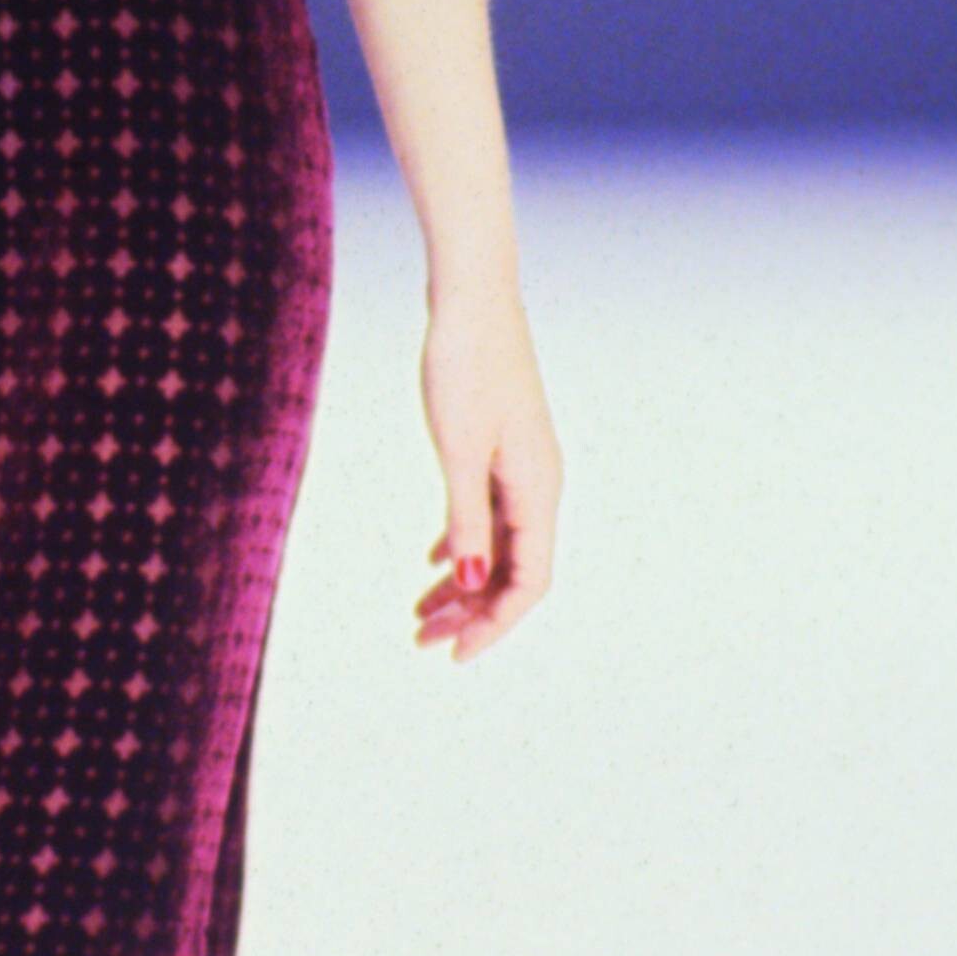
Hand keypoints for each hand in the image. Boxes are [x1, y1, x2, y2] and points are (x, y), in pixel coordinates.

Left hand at [412, 262, 561, 663]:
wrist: (472, 301)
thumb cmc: (466, 367)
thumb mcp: (459, 448)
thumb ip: (465, 516)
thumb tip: (469, 579)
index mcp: (538, 490)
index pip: (528, 582)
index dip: (494, 625)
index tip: (452, 654)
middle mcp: (538, 486)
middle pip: (513, 571)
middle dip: (470, 612)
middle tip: (419, 639)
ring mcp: (520, 469)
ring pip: (497, 545)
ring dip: (462, 584)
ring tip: (418, 614)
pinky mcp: (501, 451)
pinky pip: (487, 515)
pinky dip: (461, 543)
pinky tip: (433, 562)